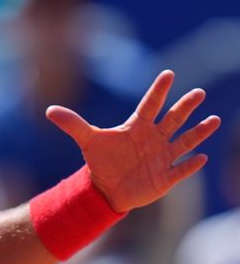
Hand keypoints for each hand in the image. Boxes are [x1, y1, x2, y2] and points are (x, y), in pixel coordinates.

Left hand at [45, 70, 220, 212]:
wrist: (106, 189)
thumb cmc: (100, 162)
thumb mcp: (87, 140)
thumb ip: (72, 124)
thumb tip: (49, 110)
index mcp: (137, 127)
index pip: (150, 104)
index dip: (158, 90)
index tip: (168, 74)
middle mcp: (154, 138)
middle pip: (172, 119)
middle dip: (185, 107)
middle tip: (198, 93)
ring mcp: (162, 157)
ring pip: (184, 141)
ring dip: (198, 132)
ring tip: (213, 120)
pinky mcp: (165, 177)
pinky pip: (181, 169)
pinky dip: (190, 164)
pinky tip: (200, 157)